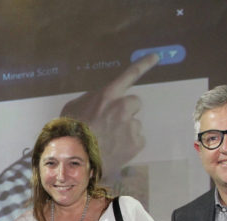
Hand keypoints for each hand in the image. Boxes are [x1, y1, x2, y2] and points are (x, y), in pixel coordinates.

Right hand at [61, 53, 159, 181]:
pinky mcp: (136, 143)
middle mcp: (122, 107)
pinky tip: (114, 150)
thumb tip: (99, 103)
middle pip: (134, 103)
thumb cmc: (69, 132)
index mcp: (107, 95)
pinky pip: (137, 141)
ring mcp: (131, 126)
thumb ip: (91, 101)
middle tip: (111, 125)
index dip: (143, 64)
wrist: (74, 159)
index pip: (129, 75)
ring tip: (108, 142)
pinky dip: (128, 145)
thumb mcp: (73, 109)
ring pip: (134, 125)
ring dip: (124, 131)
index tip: (157, 56)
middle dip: (126, 111)